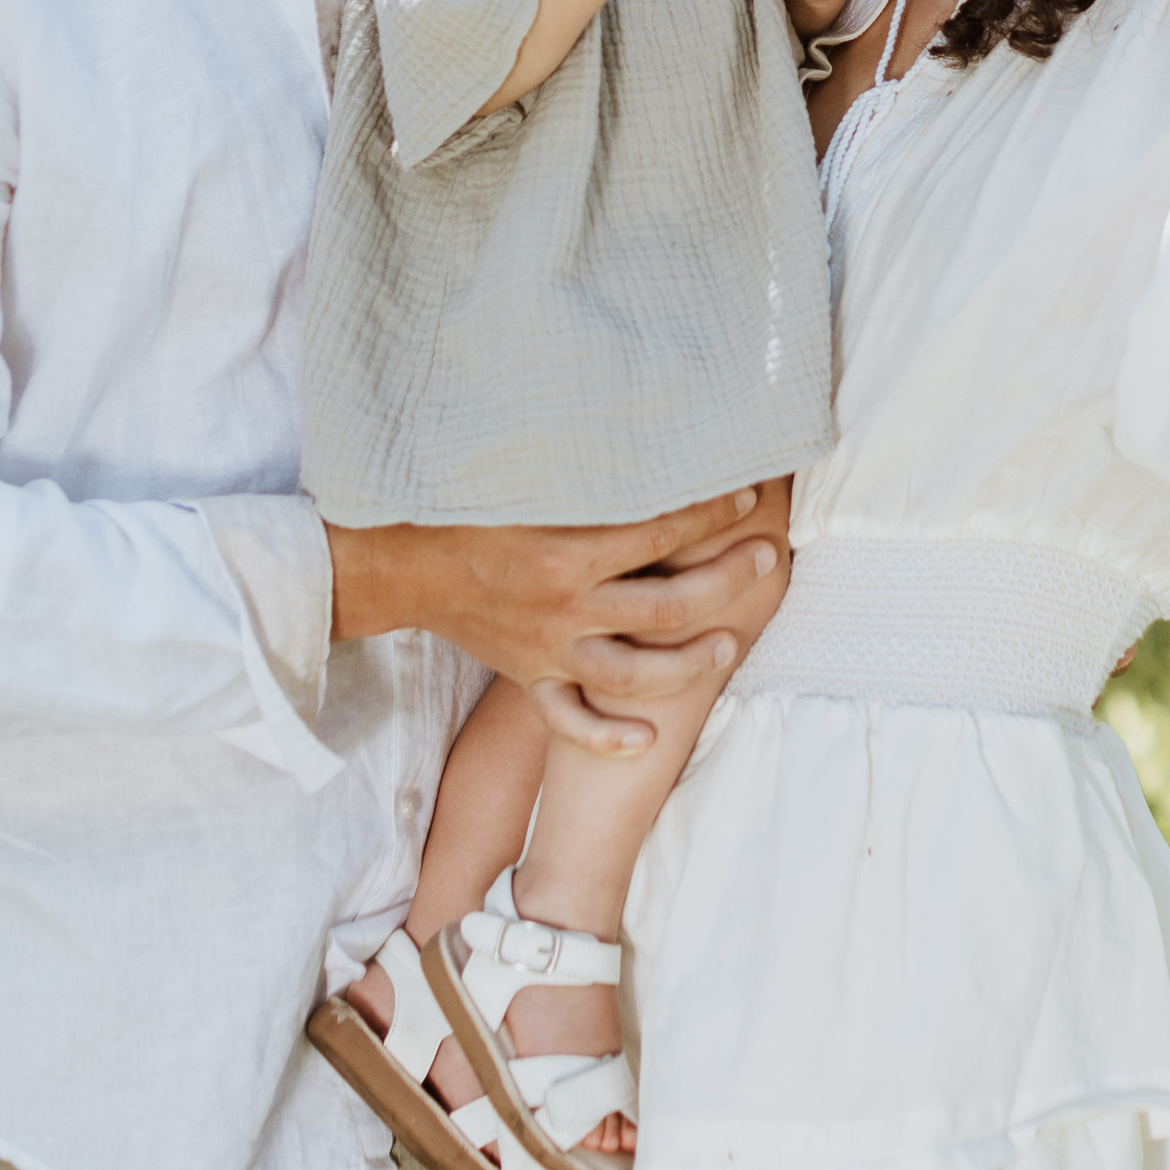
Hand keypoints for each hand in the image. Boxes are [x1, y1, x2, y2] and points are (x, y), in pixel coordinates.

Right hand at [324, 483, 788, 756]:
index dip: (708, 512)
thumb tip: (646, 431)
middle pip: (664, 605)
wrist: (403, 563)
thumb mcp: (523, 476)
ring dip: (687, 664)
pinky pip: (569, 720)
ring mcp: (547, 650)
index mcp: (564, 552)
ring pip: (632, 674)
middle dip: (724, 582)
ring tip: (730, 646)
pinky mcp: (529, 677)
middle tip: (766, 559)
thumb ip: (584, 466)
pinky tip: (647, 737)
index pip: (658, 531)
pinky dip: (606, 735)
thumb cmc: (465, 506)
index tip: (745, 493)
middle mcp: (563, 608)